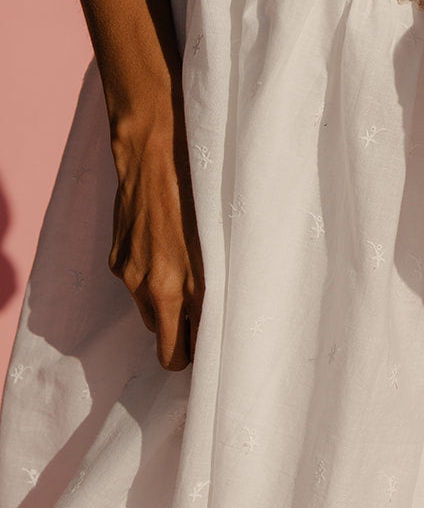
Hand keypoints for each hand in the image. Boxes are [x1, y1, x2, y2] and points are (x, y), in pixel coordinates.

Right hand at [108, 110, 204, 370]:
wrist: (155, 151)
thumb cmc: (203, 190)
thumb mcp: (221, 244)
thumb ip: (215, 285)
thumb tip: (222, 317)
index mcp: (182, 288)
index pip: (180, 353)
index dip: (196, 357)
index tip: (212, 352)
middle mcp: (152, 287)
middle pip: (163, 341)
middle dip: (182, 336)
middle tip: (205, 320)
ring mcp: (130, 273)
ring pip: (150, 311)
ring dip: (167, 305)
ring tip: (188, 276)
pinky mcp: (117, 257)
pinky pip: (136, 284)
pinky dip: (152, 278)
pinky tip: (167, 250)